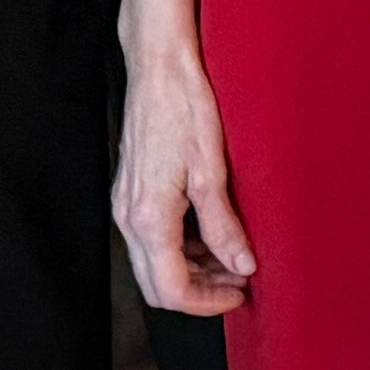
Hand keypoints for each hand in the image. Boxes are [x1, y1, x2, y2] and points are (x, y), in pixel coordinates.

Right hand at [114, 38, 254, 318]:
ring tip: (233, 258)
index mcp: (150, 218)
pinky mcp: (130, 192)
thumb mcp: (212, 170)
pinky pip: (151, 239)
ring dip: (191, 271)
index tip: (240, 294)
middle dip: (199, 292)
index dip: (207, 302)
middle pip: (157, 285)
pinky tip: (211, 233)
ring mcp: (126, 205)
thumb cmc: (185, 108)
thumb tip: (243, 266)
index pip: (171, 289)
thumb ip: (224, 225)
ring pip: (153, 263)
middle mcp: (129, 218)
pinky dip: (181, 248)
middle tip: (239, 281)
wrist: (158, 66)